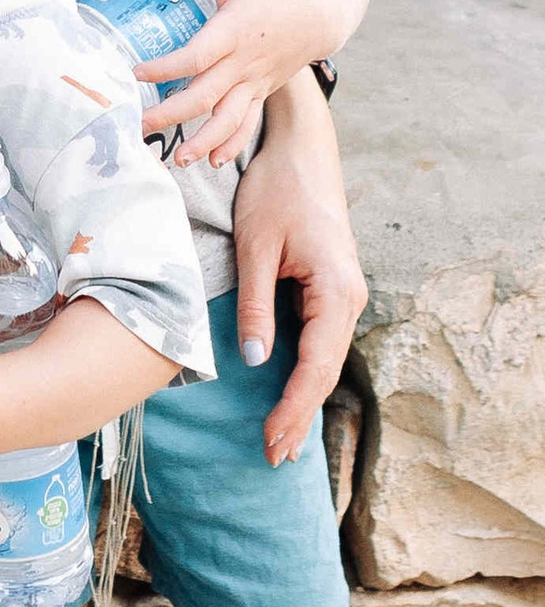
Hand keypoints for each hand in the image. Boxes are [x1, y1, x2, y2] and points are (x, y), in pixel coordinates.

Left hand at [137, 0, 363, 160]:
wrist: (322, 14)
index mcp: (234, 32)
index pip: (197, 56)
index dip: (166, 68)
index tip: (136, 73)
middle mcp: (243, 63)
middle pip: (205, 96)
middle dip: (170, 115)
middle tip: (139, 125)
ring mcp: (254, 82)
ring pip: (228, 119)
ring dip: (202, 141)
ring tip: (177, 159)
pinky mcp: (262, 92)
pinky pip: (248, 124)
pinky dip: (232, 144)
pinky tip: (212, 160)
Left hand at [230, 76, 364, 463]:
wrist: (302, 150)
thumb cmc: (275, 191)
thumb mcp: (256, 248)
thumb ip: (258, 307)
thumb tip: (255, 362)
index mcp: (337, 290)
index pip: (316, 365)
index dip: (293, 408)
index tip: (271, 441)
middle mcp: (350, 297)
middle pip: (326, 371)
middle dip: (299, 415)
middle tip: (274, 457)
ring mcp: (344, 294)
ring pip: (325, 359)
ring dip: (303, 399)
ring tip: (281, 440)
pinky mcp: (332, 288)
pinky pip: (321, 341)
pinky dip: (305, 372)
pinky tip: (290, 396)